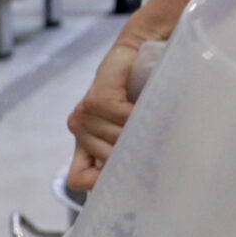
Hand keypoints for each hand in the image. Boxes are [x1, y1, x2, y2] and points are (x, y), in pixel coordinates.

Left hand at [65, 31, 149, 189]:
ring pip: (119, 141)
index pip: (78, 178)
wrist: (137, 52)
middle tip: (156, 147)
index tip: (129, 180)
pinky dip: (142, 117)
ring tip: (155, 121)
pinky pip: (124, 120)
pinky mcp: (97, 100)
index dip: (101, 183)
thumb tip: (149, 184)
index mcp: (84, 140)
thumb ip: (131, 150)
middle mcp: (78, 128)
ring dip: (142, 132)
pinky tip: (150, 107)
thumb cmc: (138, 91)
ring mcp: (84, 115)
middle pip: (109, 160)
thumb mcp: (132, 127)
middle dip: (135, 155)